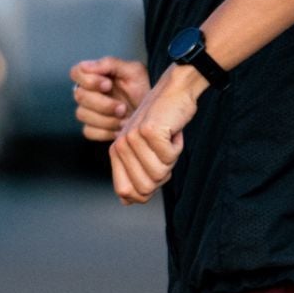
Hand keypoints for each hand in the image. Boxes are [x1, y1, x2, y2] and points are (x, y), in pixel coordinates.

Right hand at [70, 57, 149, 141]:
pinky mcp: (93, 128)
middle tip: (122, 107)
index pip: (76, 73)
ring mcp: (89, 111)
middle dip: (103, 103)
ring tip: (125, 119)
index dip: (89, 80)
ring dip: (106, 119)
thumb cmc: (142, 88)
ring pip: (83, 114)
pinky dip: (106, 132)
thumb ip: (109, 64)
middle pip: (80, 96)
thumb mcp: (132, 71)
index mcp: (94, 75)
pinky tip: (120, 129)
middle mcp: (88, 92)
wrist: (153, 110)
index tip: (108, 85)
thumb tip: (85, 65)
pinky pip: (89, 131)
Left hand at [108, 64, 203, 205]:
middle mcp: (120, 146)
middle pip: (145, 187)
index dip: (146, 191)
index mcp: (116, 153)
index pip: (126, 193)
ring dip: (171, 159)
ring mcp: (133, 138)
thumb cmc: (163, 122)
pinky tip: (172, 132)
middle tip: (163, 153)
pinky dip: (177, 146)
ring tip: (167, 140)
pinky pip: (170, 156)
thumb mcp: (146, 152)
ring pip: (159, 173)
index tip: (155, 170)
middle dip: (162, 175)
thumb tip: (127, 201)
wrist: (174, 91)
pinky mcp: (149, 131)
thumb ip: (134, 175)